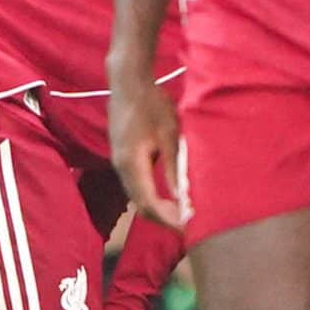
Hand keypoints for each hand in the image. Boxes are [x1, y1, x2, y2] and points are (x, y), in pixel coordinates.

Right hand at [109, 77, 183, 228]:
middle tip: (190, 228)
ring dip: (159, 209)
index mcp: (131, 163)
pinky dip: (153, 197)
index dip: (168, 219)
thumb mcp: (170, 135)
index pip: (149, 204)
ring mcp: (118, 162)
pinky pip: (136, 186)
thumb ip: (175, 168)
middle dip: (164, 219)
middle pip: (141, 205)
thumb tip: (183, 198)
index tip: (189, 228)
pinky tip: (171, 198)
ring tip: (183, 216)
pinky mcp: (122, 157)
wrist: (128, 81)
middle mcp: (120, 167)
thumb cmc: (152, 104)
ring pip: (137, 197)